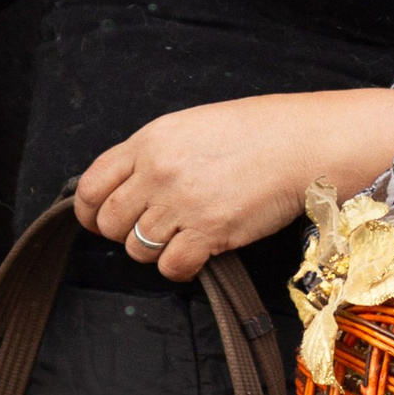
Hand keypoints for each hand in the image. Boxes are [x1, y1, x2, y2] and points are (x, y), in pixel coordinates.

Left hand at [74, 89, 393, 280]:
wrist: (304, 144)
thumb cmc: (258, 131)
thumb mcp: (193, 126)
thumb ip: (156, 153)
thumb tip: (132, 184)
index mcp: (150, 140)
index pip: (90, 183)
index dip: (89, 209)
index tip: (99, 220)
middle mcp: (157, 171)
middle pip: (108, 221)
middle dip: (124, 232)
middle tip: (151, 230)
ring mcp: (180, 203)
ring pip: (137, 249)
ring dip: (156, 250)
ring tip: (184, 236)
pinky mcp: (208, 233)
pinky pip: (171, 268)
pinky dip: (181, 268)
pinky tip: (200, 253)